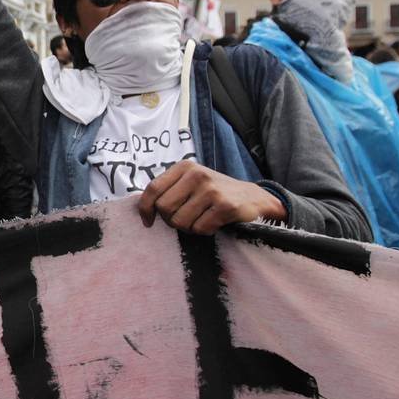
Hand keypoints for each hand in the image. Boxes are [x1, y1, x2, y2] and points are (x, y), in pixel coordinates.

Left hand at [137, 160, 286, 235]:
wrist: (254, 199)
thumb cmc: (215, 193)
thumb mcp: (192, 182)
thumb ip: (170, 189)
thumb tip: (143, 208)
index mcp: (184, 167)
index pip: (153, 189)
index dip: (145, 208)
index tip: (148, 221)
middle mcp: (196, 174)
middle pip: (164, 208)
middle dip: (171, 220)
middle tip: (185, 219)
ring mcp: (211, 189)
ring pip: (180, 222)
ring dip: (189, 228)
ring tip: (201, 220)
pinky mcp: (225, 205)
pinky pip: (200, 228)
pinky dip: (204, 231)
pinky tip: (214, 223)